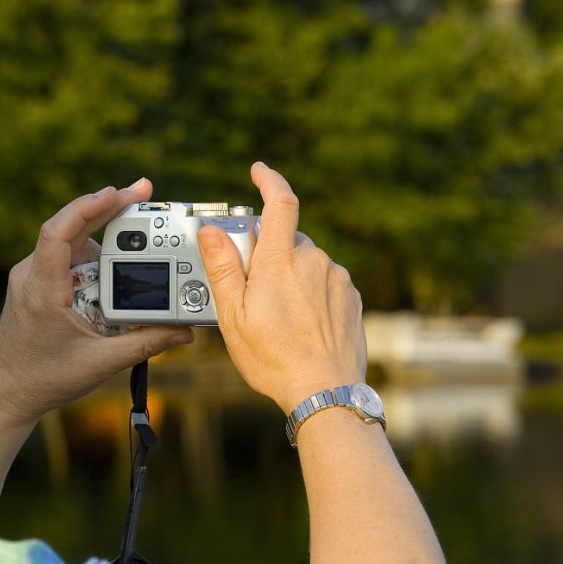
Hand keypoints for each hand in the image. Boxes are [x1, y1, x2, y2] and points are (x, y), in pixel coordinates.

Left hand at [0, 179, 193, 424]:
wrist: (11, 393)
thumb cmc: (48, 379)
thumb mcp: (102, 363)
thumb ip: (146, 344)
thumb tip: (185, 330)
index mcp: (42, 290)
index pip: (57, 233)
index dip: (87, 207)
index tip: (116, 192)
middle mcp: (31, 276)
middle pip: (68, 227)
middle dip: (106, 207)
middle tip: (143, 193)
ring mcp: (30, 277)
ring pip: (68, 239)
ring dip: (101, 229)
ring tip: (136, 224)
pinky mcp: (36, 282)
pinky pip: (65, 255)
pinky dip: (91, 248)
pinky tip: (114, 254)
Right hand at [197, 163, 366, 413]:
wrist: (324, 392)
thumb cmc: (274, 358)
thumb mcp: (233, 315)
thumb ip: (222, 267)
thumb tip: (211, 231)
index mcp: (281, 262)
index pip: (280, 203)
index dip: (269, 180)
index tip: (259, 171)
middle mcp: (314, 262)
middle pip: (287, 240)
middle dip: (268, 254)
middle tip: (253, 292)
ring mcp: (336, 279)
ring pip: (306, 263)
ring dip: (290, 277)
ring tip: (279, 319)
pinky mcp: (351, 297)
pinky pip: (324, 282)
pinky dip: (310, 294)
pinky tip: (301, 324)